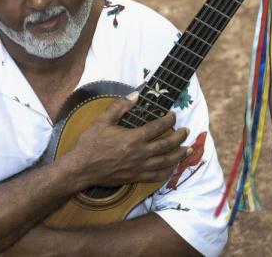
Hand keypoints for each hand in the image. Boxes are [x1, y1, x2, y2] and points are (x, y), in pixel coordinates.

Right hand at [69, 92, 190, 188]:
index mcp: (134, 138)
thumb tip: (136, 95)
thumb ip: (120, 106)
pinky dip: (167, 172)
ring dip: (179, 155)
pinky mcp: (136, 177)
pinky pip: (156, 176)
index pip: (158, 127)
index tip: (173, 115)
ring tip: (189, 149)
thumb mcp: (102, 120)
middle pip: (167, 145)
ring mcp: (139, 167)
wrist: (82, 168)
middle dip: (180, 137)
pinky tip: (172, 168)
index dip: (168, 120)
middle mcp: (140, 153)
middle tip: (187, 131)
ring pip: (166, 162)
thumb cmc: (91, 143)